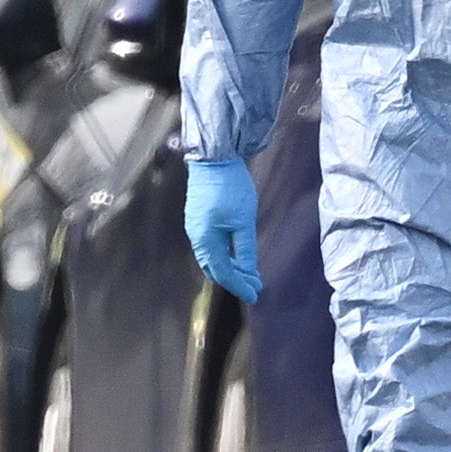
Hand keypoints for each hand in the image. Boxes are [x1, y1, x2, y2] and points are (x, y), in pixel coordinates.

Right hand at [186, 157, 261, 303]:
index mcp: (205, 241)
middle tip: (254, 285)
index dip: (239, 285)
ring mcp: (194, 226)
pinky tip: (234, 252)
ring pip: (211, 257)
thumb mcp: (244, 222)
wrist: (214, 157)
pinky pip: (209, 244)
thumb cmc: (230, 187)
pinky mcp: (198, 217)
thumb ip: (245, 250)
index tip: (255, 294)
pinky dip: (222, 254)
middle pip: (214, 268)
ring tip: (247, 273)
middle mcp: (196, 237)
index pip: (223, 272)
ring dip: (228, 267)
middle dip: (234, 279)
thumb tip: (249, 274)